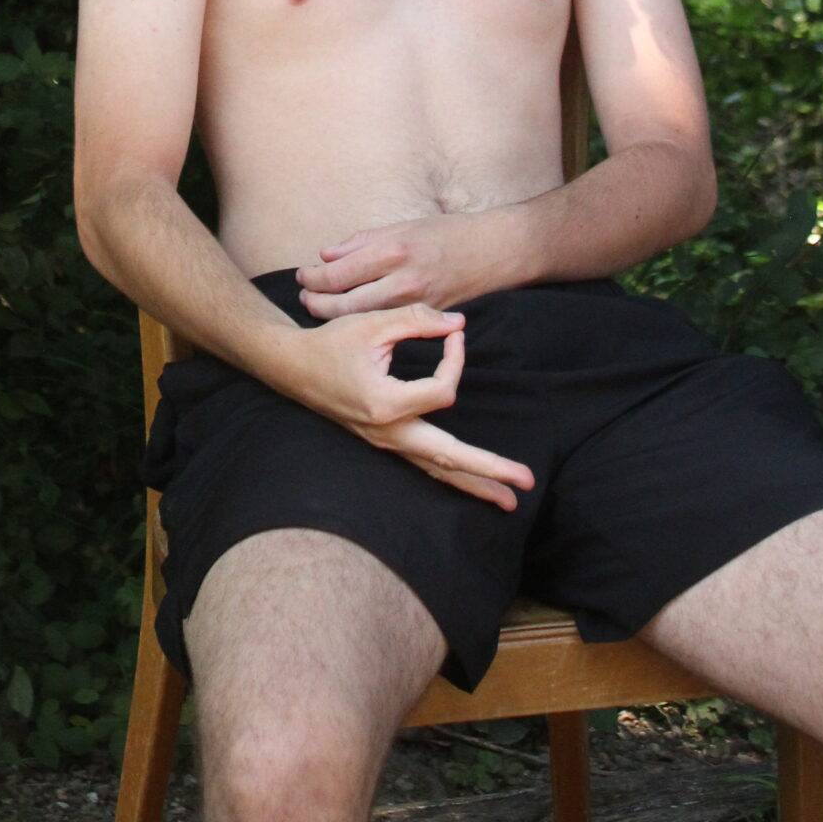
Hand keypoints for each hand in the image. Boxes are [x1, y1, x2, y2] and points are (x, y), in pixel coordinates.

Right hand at [285, 305, 533, 510]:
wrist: (294, 367)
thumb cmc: (331, 343)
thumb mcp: (373, 323)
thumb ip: (417, 319)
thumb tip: (457, 325)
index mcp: (386, 404)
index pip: (443, 389)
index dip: (456, 358)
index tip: (452, 333)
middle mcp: (388, 433)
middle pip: (449, 457)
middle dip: (490, 469)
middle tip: (528, 482)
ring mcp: (386, 444)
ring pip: (438, 470)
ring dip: (475, 484)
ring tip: (510, 502)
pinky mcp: (386, 443)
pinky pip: (424, 465)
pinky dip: (451, 476)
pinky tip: (472, 484)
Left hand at [297, 211, 498, 318]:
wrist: (490, 252)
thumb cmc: (444, 233)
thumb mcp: (400, 226)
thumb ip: (360, 243)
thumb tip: (326, 255)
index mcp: (392, 251)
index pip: (338, 274)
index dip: (313, 278)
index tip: (303, 275)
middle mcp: (401, 281)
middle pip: (344, 304)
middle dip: (316, 302)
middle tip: (304, 297)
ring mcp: (414, 303)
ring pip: (362, 319)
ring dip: (335, 315)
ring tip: (319, 307)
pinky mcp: (425, 318)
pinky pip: (385, 324)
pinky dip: (362, 321)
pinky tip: (350, 316)